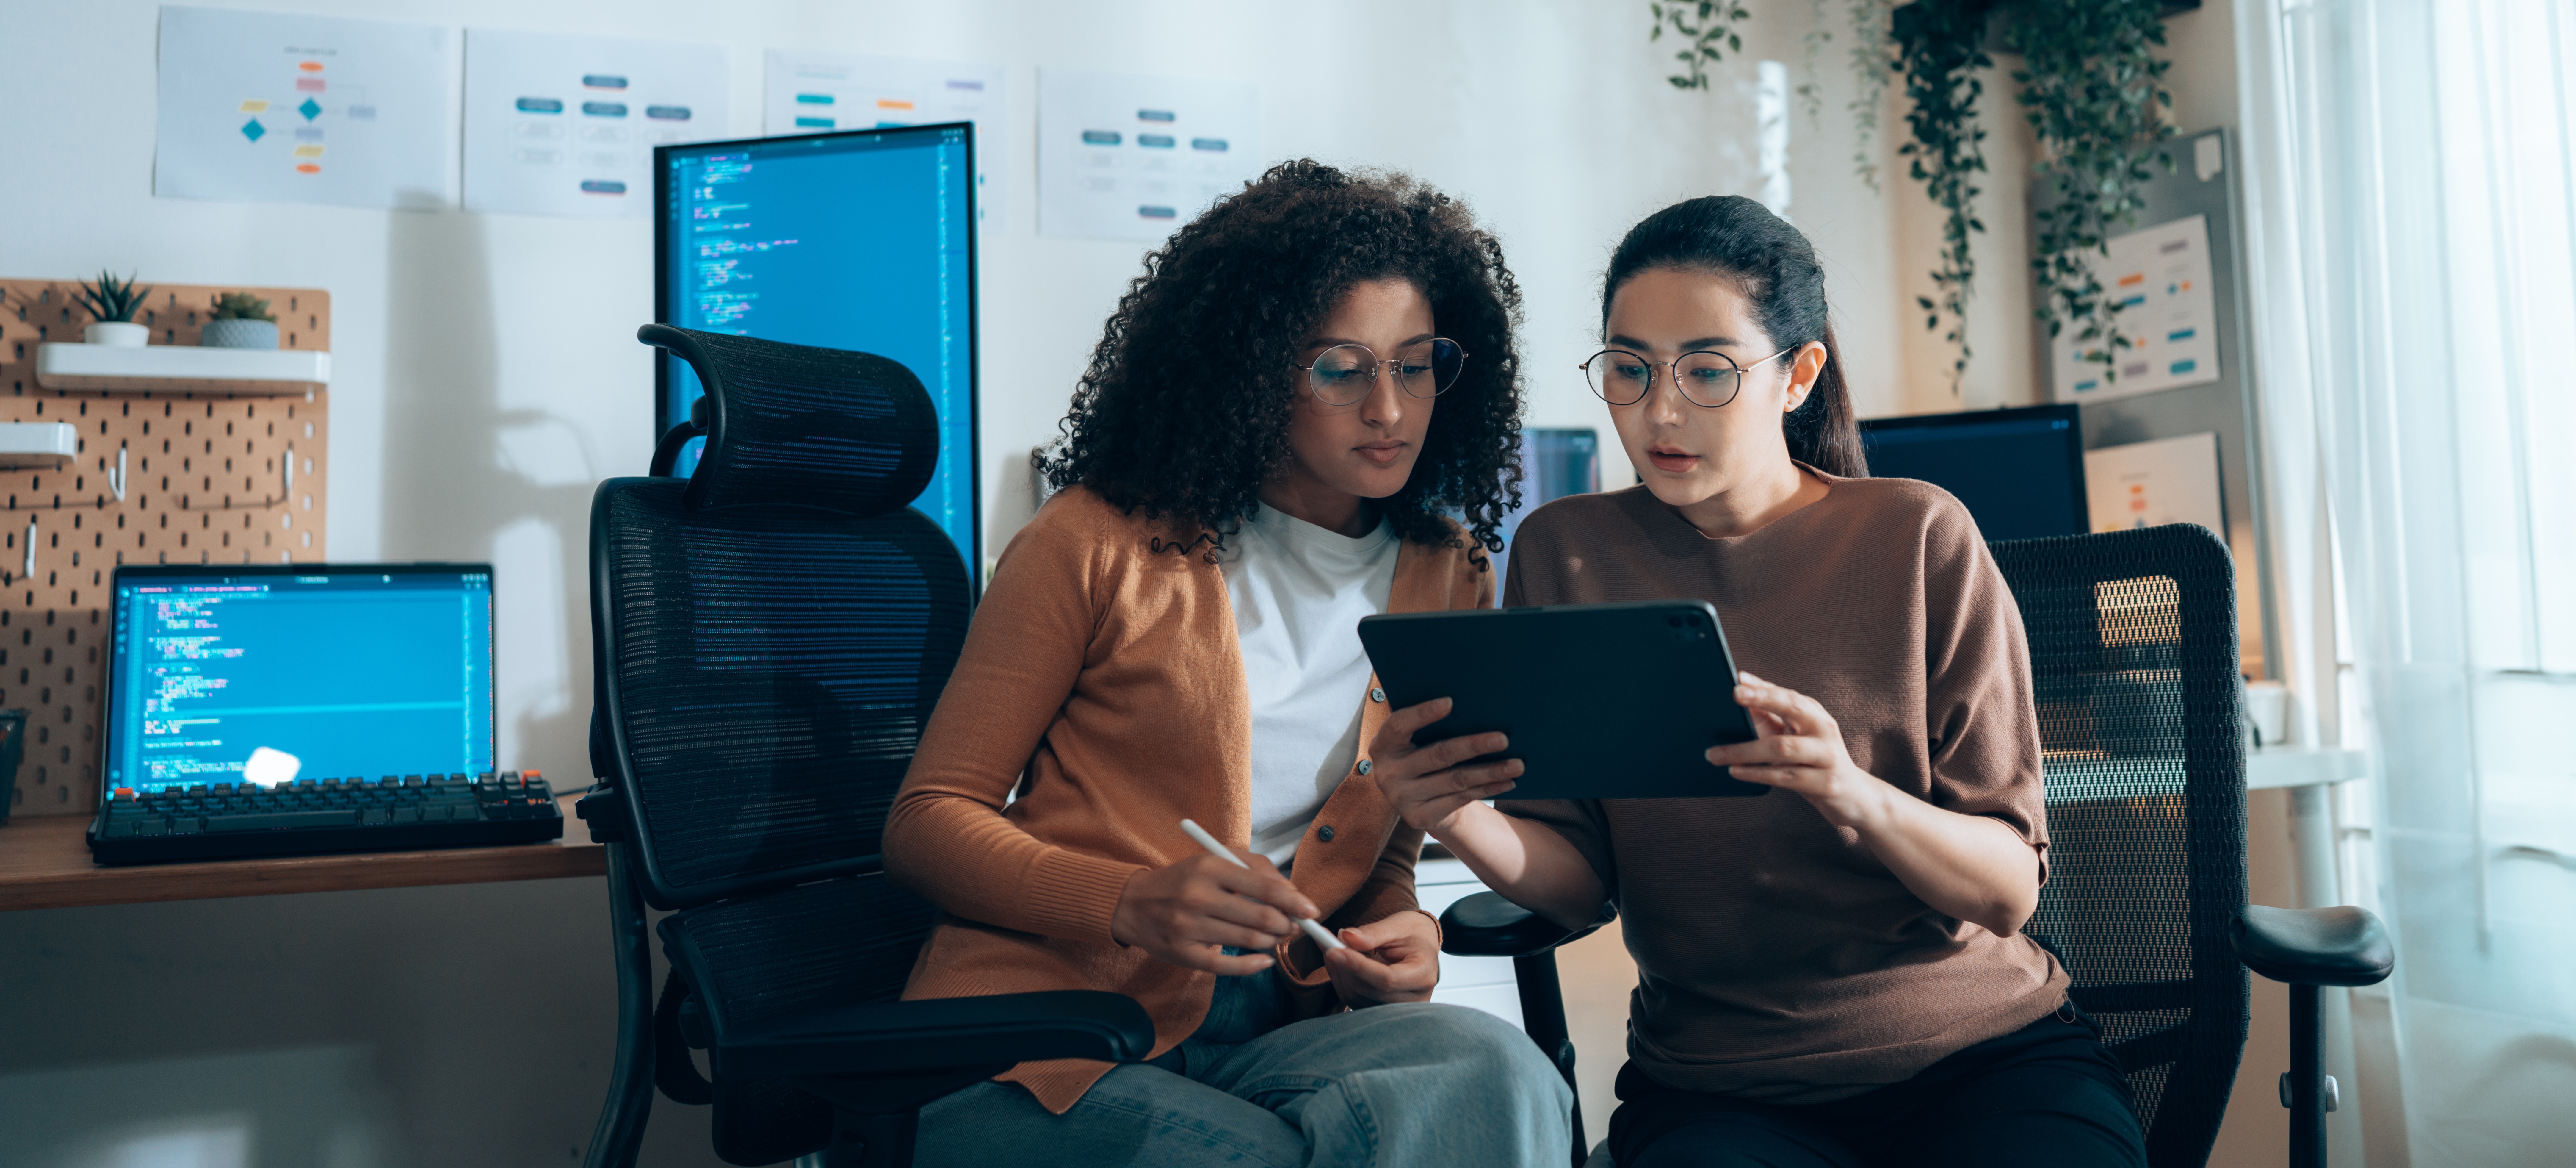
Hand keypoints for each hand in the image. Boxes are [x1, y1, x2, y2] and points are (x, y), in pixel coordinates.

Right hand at [1111, 853, 1319, 975]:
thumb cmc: (1183, 880)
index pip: (1264, 887)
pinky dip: (1253, 966)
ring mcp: (1189, 928)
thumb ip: (1255, 868)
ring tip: (1276, 937)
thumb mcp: (1215, 860)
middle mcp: (1198, 897)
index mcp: (1209, 867)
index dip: (1295, 901)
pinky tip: (1264, 961)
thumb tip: (1292, 891)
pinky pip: (1228, 967)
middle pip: (1261, 917)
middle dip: (1287, 925)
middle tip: (1294, 926)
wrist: (1133, 903)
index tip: (1312, 909)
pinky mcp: (1184, 955)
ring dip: (1272, 942)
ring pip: (1249, 941)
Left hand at [1322, 910, 1441, 1006]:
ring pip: (1357, 996)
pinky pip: (1353, 999)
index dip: (1358, 966)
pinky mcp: (1381, 1010)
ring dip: (1338, 972)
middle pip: (1369, 990)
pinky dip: (1340, 979)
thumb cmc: (1412, 933)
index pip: (1387, 979)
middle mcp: (1414, 999)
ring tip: (1332, 946)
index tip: (1334, 950)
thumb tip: (1345, 936)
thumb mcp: (1397, 925)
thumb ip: (1373, 932)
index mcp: (1423, 975)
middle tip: (1326, 940)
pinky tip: (1337, 961)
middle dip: (1344, 966)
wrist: (1421, 947)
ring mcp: (1398, 1010)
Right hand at [1369, 697, 1525, 834]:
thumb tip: (1467, 700)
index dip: (1422, 714)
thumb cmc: (1420, 754)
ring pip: (1455, 780)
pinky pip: (1460, 799)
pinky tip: (1507, 781)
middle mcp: (1387, 773)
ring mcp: (1402, 798)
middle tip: (1504, 738)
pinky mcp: (1419, 818)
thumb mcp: (1414, 739)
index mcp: (1382, 745)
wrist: (1416, 799)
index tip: (1450, 702)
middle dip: (1474, 745)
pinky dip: (1487, 789)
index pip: (1399, 725)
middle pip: (1437, 755)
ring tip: (1517, 764)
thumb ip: (1426, 723)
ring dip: (1490, 771)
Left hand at [1705, 671, 1891, 830]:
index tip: (1737, 681)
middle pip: (1792, 708)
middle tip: (1733, 695)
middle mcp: (1824, 730)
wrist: (1853, 796)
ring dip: (1744, 750)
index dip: (1762, 687)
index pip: (1787, 695)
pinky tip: (1735, 771)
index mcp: (1814, 715)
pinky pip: (1785, 777)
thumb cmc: (1814, 761)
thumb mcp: (1795, 736)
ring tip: (1715, 754)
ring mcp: (1827, 756)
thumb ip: (1769, 715)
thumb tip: (1739, 688)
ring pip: (1782, 748)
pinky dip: (1757, 773)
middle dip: (1762, 698)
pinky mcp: (1825, 783)